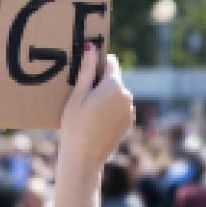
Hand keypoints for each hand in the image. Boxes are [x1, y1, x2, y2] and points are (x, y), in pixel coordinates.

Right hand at [58, 46, 133, 175]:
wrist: (84, 158)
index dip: (97, 63)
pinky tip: (95, 122)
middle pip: (113, 79)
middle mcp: (127, 95)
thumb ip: (86, 71)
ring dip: (104, 97)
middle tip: (80, 97)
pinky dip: (108, 110)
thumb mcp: (77, 96)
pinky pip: (118, 108)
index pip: (110, 62)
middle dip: (99, 82)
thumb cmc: (75, 126)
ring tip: (87, 112)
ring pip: (116, 95)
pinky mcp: (128, 123)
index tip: (84, 72)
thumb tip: (91, 47)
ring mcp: (129, 110)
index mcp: (114, 85)